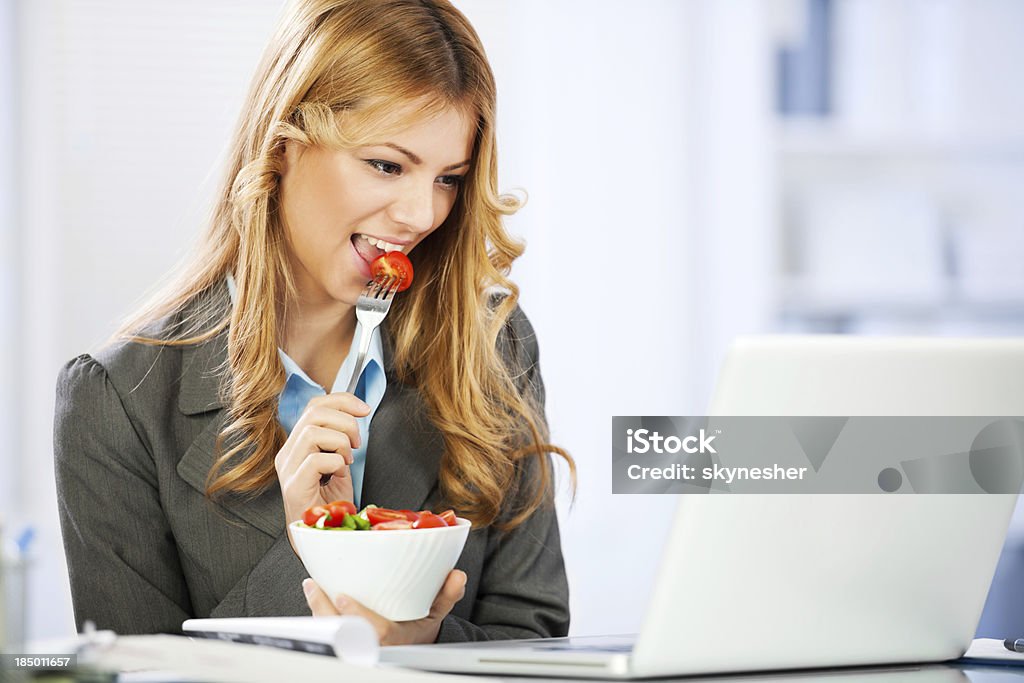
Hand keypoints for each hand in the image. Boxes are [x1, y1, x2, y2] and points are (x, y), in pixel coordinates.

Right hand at [275, 393, 369, 546]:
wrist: (322, 534)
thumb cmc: (331, 501)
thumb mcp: (339, 460)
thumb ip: (340, 438)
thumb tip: (356, 412)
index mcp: (297, 443)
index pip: (314, 406)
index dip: (341, 400)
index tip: (364, 409)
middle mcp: (287, 453)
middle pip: (313, 413)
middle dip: (345, 421)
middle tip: (358, 443)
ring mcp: (288, 469)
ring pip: (311, 431)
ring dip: (340, 441)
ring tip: (348, 459)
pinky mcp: (293, 487)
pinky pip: (316, 460)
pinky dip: (335, 461)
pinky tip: (340, 473)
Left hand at [301, 570, 467, 644]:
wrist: (411, 648)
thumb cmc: (419, 628)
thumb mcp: (437, 613)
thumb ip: (447, 594)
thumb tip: (457, 575)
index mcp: (395, 639)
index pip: (375, 633)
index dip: (357, 616)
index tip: (342, 597)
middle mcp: (373, 647)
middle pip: (343, 634)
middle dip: (324, 611)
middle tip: (314, 586)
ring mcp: (357, 648)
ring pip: (331, 635)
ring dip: (317, 611)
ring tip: (312, 586)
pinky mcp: (345, 644)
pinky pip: (328, 633)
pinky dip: (319, 615)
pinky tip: (315, 596)